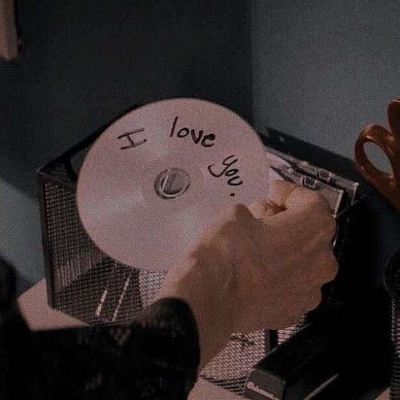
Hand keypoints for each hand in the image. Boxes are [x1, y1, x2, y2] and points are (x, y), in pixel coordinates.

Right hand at [157, 181, 337, 365]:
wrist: (210, 299)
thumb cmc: (226, 254)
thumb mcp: (236, 214)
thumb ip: (257, 212)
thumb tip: (259, 219)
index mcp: (314, 228)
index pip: (311, 201)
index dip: (289, 194)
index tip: (274, 193)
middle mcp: (321, 261)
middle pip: (309, 233)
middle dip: (287, 223)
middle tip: (262, 220)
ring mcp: (309, 290)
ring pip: (301, 262)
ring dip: (284, 252)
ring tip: (256, 249)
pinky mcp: (294, 311)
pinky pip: (290, 286)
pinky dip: (277, 278)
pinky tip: (254, 274)